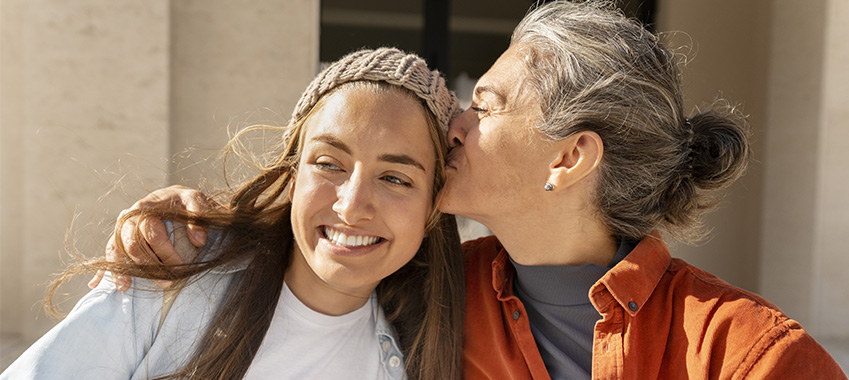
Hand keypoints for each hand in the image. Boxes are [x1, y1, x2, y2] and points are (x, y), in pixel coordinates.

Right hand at [88, 185, 219, 289]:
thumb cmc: (185, 202)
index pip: (151, 232)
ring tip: (135, 286)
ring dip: (127, 270)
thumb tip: (199, 240)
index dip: (165, 251)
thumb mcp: (196, 200)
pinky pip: (110, 253)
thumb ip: (199, 214)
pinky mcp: (119, 238)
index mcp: (147, 207)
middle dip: (150, 265)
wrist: (174, 199)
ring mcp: (122, 228)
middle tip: (168, 282)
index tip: (180, 265)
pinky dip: (109, 269)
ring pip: (118, 250)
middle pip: (133, 244)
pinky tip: (107, 284)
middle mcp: (130, 217)